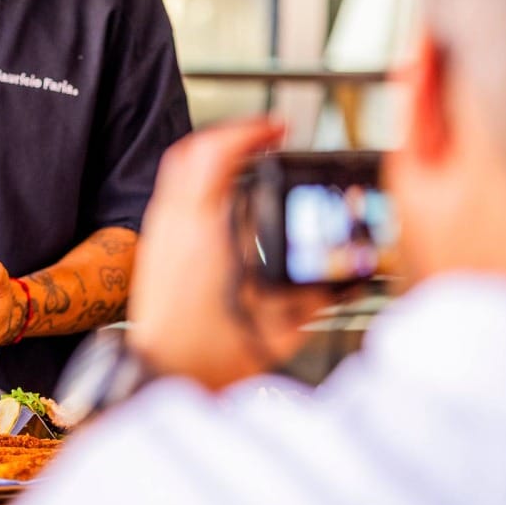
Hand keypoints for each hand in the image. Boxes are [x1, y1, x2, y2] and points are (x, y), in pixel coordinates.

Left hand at [127, 118, 331, 389]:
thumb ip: (318, 296)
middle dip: (229, 135)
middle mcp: (174, 222)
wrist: (164, 374)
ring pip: (177, 171)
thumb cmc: (212, 353)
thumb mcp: (278, 324)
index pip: (216, 154)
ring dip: (212, 156)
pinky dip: (199, 183)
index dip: (249, 131)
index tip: (277, 130)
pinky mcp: (154, 247)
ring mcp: (159, 232)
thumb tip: (351, 276)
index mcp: (203, 230)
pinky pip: (172, 195)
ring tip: (247, 161)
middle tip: (264, 137)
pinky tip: (225, 199)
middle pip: (190, 151)